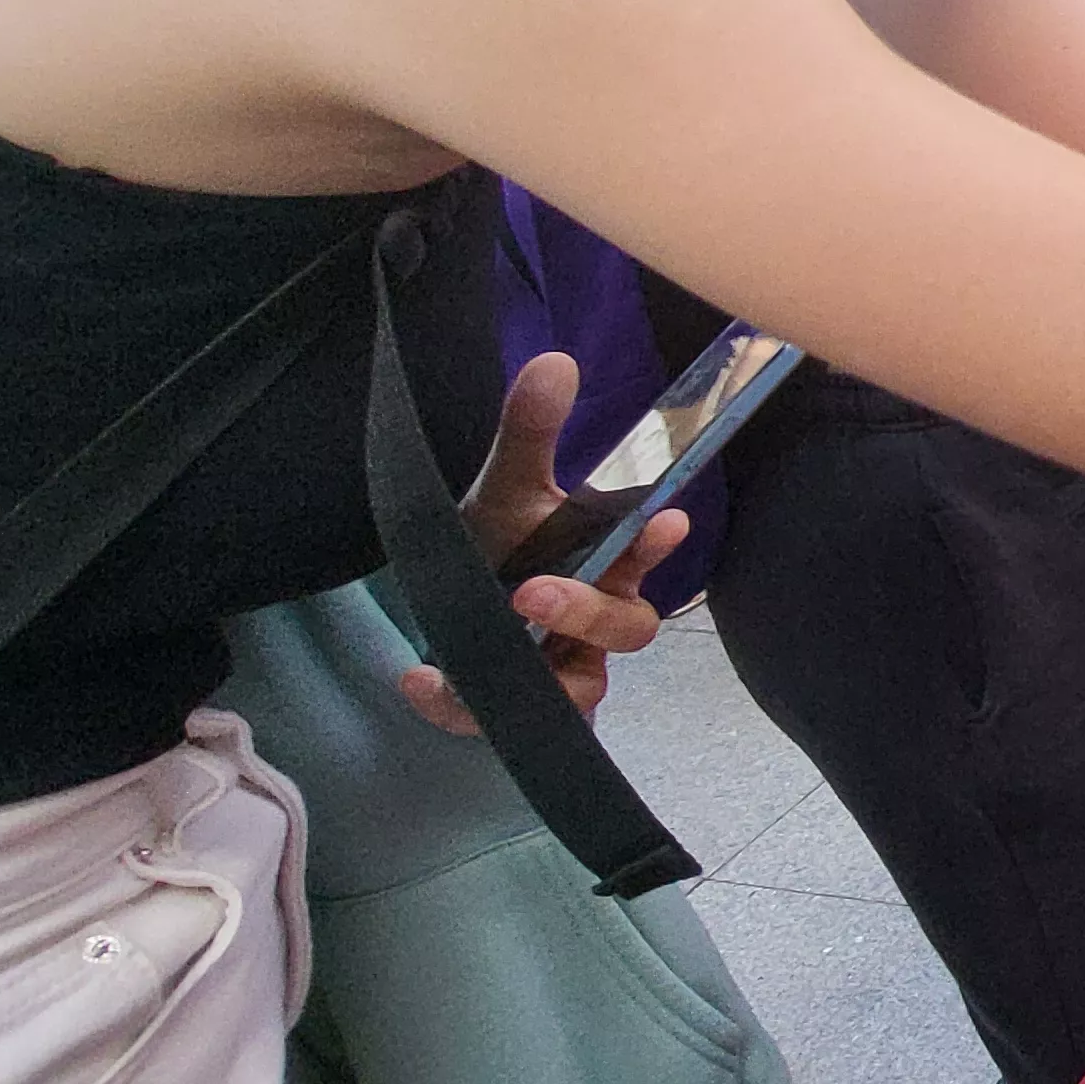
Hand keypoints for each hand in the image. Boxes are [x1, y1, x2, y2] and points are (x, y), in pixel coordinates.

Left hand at [414, 350, 676, 736]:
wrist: (455, 605)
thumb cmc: (500, 546)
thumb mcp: (508, 489)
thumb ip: (530, 433)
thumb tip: (554, 362)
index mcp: (606, 564)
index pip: (643, 557)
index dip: (655, 545)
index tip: (664, 520)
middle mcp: (596, 620)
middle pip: (628, 628)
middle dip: (586, 611)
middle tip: (533, 591)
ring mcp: (564, 670)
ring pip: (584, 687)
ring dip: (544, 672)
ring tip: (482, 654)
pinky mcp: (517, 708)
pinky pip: (500, 721)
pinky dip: (460, 704)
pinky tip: (420, 679)